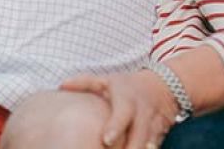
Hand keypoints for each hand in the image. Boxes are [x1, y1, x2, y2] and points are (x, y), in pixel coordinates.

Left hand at [61, 70, 178, 148]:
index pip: (122, 114)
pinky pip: (155, 147)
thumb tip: (61, 85)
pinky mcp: (160, 135)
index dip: (115, 127)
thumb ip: (85, 83)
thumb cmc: (127, 86)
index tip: (106, 140)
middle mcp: (142, 114)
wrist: (162, 85)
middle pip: (138, 136)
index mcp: (127, 100)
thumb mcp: (107, 80)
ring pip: (148, 145)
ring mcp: (153, 126)